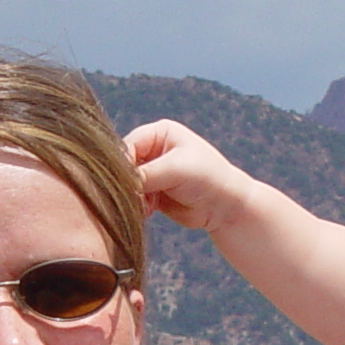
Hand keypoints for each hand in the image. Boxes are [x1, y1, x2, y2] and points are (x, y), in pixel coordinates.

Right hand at [126, 121, 253, 235]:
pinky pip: (134, 198)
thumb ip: (143, 174)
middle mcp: (154, 149)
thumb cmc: (207, 179)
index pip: (128, 146)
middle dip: (128, 183)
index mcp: (160, 133)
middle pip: (125, 165)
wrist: (226, 207)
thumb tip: (118, 184)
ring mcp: (153, 171)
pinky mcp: (153, 192)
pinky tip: (149, 212)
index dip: (124, 165)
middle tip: (137, 197)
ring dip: (133, 196)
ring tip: (147, 206)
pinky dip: (138, 206)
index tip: (128, 183)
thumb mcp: (174, 170)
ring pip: (128, 184)